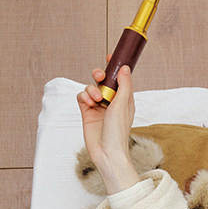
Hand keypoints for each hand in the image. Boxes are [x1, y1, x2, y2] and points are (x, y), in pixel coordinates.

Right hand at [76, 62, 138, 192]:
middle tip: (99, 75)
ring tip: (96, 99)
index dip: (114, 67)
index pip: (119, 78)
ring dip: (91, 89)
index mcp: (124, 99)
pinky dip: (84, 96)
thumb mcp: (123, 104)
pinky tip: (88, 103)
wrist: (107, 152)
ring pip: (91, 87)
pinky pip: (82, 96)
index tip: (110, 56)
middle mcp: (111, 102)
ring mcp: (98, 107)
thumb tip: (125, 67)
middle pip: (102, 80)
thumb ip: (123, 85)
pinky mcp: (87, 112)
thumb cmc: (118, 132)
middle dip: (99, 74)